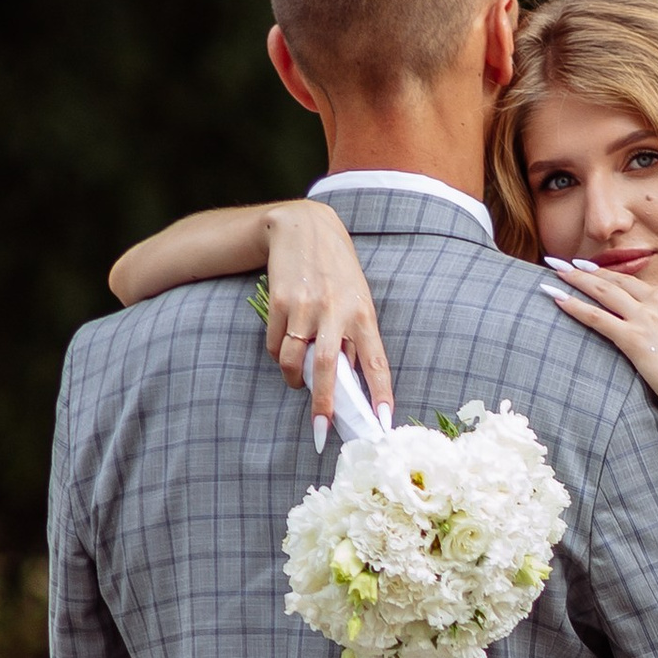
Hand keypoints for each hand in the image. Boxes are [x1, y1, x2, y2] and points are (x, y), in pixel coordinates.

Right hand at [262, 203, 393, 440]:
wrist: (304, 227)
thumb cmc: (336, 271)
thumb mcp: (356, 299)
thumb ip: (354, 337)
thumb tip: (347, 379)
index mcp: (363, 314)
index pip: (376, 361)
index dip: (380, 394)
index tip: (383, 422)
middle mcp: (336, 311)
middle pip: (328, 368)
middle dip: (324, 404)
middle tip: (321, 429)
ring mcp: (306, 307)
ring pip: (292, 361)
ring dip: (293, 380)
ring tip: (297, 381)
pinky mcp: (280, 303)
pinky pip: (274, 345)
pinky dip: (277, 355)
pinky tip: (284, 343)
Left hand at [541, 261, 657, 442]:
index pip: (640, 285)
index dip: (613, 278)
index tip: (594, 273)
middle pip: (617, 280)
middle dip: (586, 270)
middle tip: (563, 263)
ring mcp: (648, 318)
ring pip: (603, 291)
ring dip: (574, 279)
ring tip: (553, 271)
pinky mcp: (634, 339)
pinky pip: (596, 317)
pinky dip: (573, 306)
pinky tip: (556, 298)